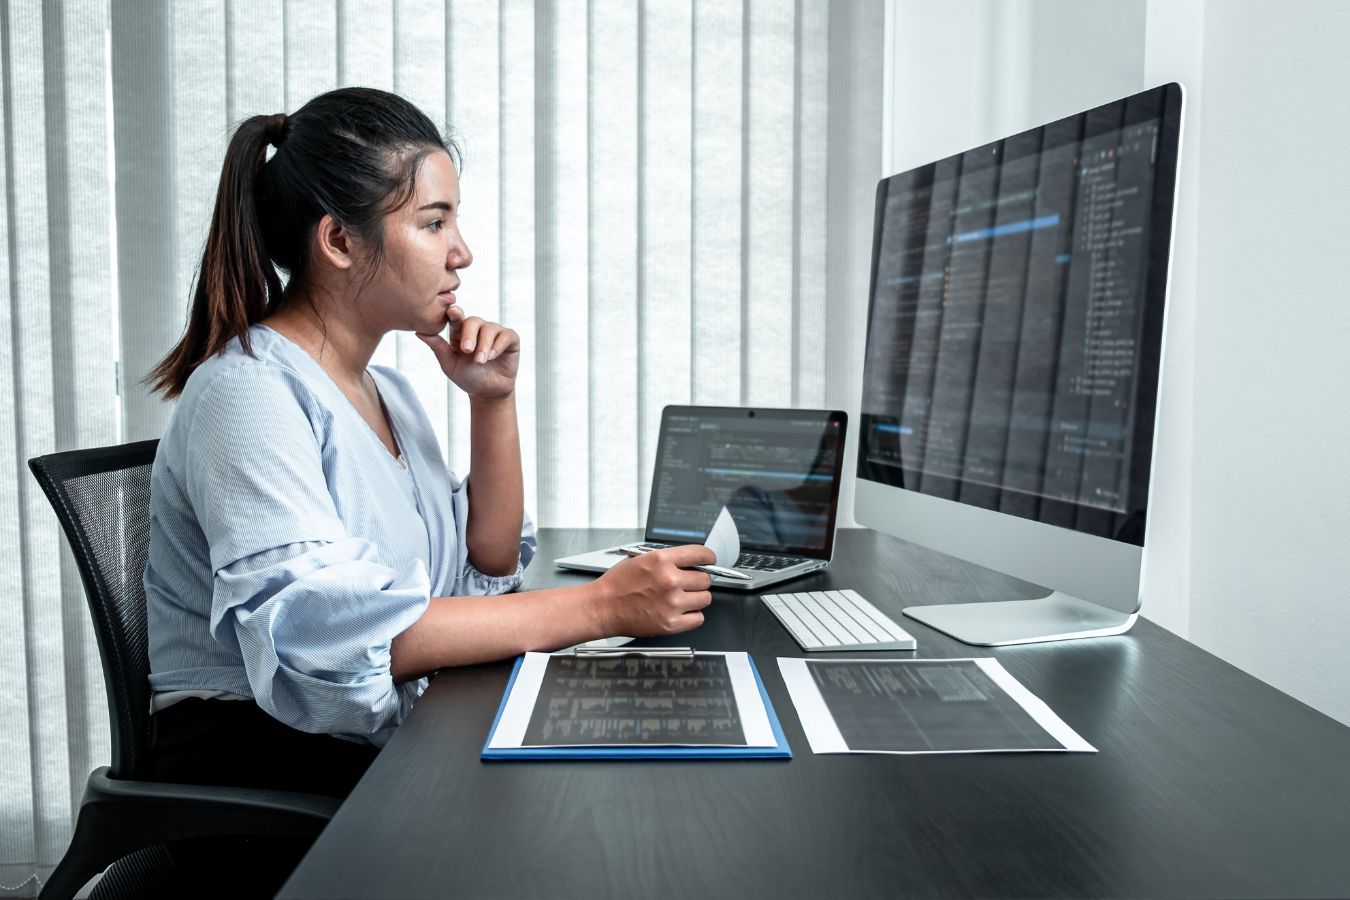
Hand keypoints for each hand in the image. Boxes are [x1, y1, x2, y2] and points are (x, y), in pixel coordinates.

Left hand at [416, 305, 519, 400]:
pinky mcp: (510, 339)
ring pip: (489, 329)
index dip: (454, 314)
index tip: (452, 312)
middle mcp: (478, 329)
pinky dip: (498, 346)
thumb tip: (418, 332)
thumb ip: (437, 347)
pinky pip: (505, 336)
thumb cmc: (467, 377)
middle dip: (469, 334)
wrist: (487, 393)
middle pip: (473, 321)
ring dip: (484, 346)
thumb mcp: (449, 364)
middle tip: (467, 350)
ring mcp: (495, 332)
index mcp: (461, 332)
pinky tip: (492, 357)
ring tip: (480, 361)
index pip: (456, 318)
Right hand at [593, 545, 715, 636]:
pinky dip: (692, 616)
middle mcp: (670, 580)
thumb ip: (667, 559)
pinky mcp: (671, 624)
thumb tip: (689, 560)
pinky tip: (679, 611)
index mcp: (661, 561)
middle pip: (705, 579)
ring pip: (705, 598)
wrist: (602, 607)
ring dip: (696, 598)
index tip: (709, 561)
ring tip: (680, 599)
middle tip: (685, 584)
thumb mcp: (640, 559)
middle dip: (697, 581)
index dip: (708, 558)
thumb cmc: (617, 585)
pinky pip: (698, 618)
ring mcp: (672, 603)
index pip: (700, 555)